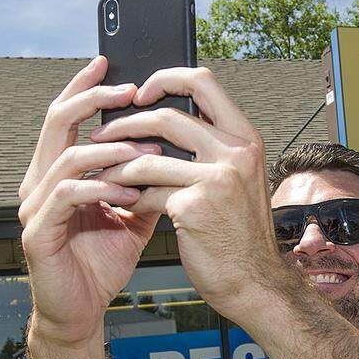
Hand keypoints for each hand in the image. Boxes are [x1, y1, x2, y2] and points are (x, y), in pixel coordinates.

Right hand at [18, 56, 162, 344]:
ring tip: (144, 150)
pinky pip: (68, 197)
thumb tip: (176, 150)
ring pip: (66, 158)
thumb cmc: (103, 260)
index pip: (68, 118)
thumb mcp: (134, 214)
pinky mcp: (38, 233)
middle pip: (57, 123)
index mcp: (59, 172)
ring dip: (109, 150)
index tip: (112, 65)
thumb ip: (146, 181)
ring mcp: (35, 207)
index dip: (86, 89)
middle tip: (128, 91)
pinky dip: (101, 188)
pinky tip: (129, 190)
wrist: (84, 309)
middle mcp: (40, 183)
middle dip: (93, 101)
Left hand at [90, 67, 280, 319]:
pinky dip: (131, 200)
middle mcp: (236, 153)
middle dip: (125, 124)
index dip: (166, 78)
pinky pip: (147, 192)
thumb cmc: (241, 234)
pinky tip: (127, 207)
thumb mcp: (238, 180)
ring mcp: (216, 179)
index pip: (203, 82)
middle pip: (166, 116)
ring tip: (105, 175)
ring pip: (147, 157)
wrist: (255, 281)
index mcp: (246, 140)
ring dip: (117, 167)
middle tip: (103, 135)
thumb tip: (165, 122)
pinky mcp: (194, 207)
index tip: (141, 92)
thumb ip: (212, 149)